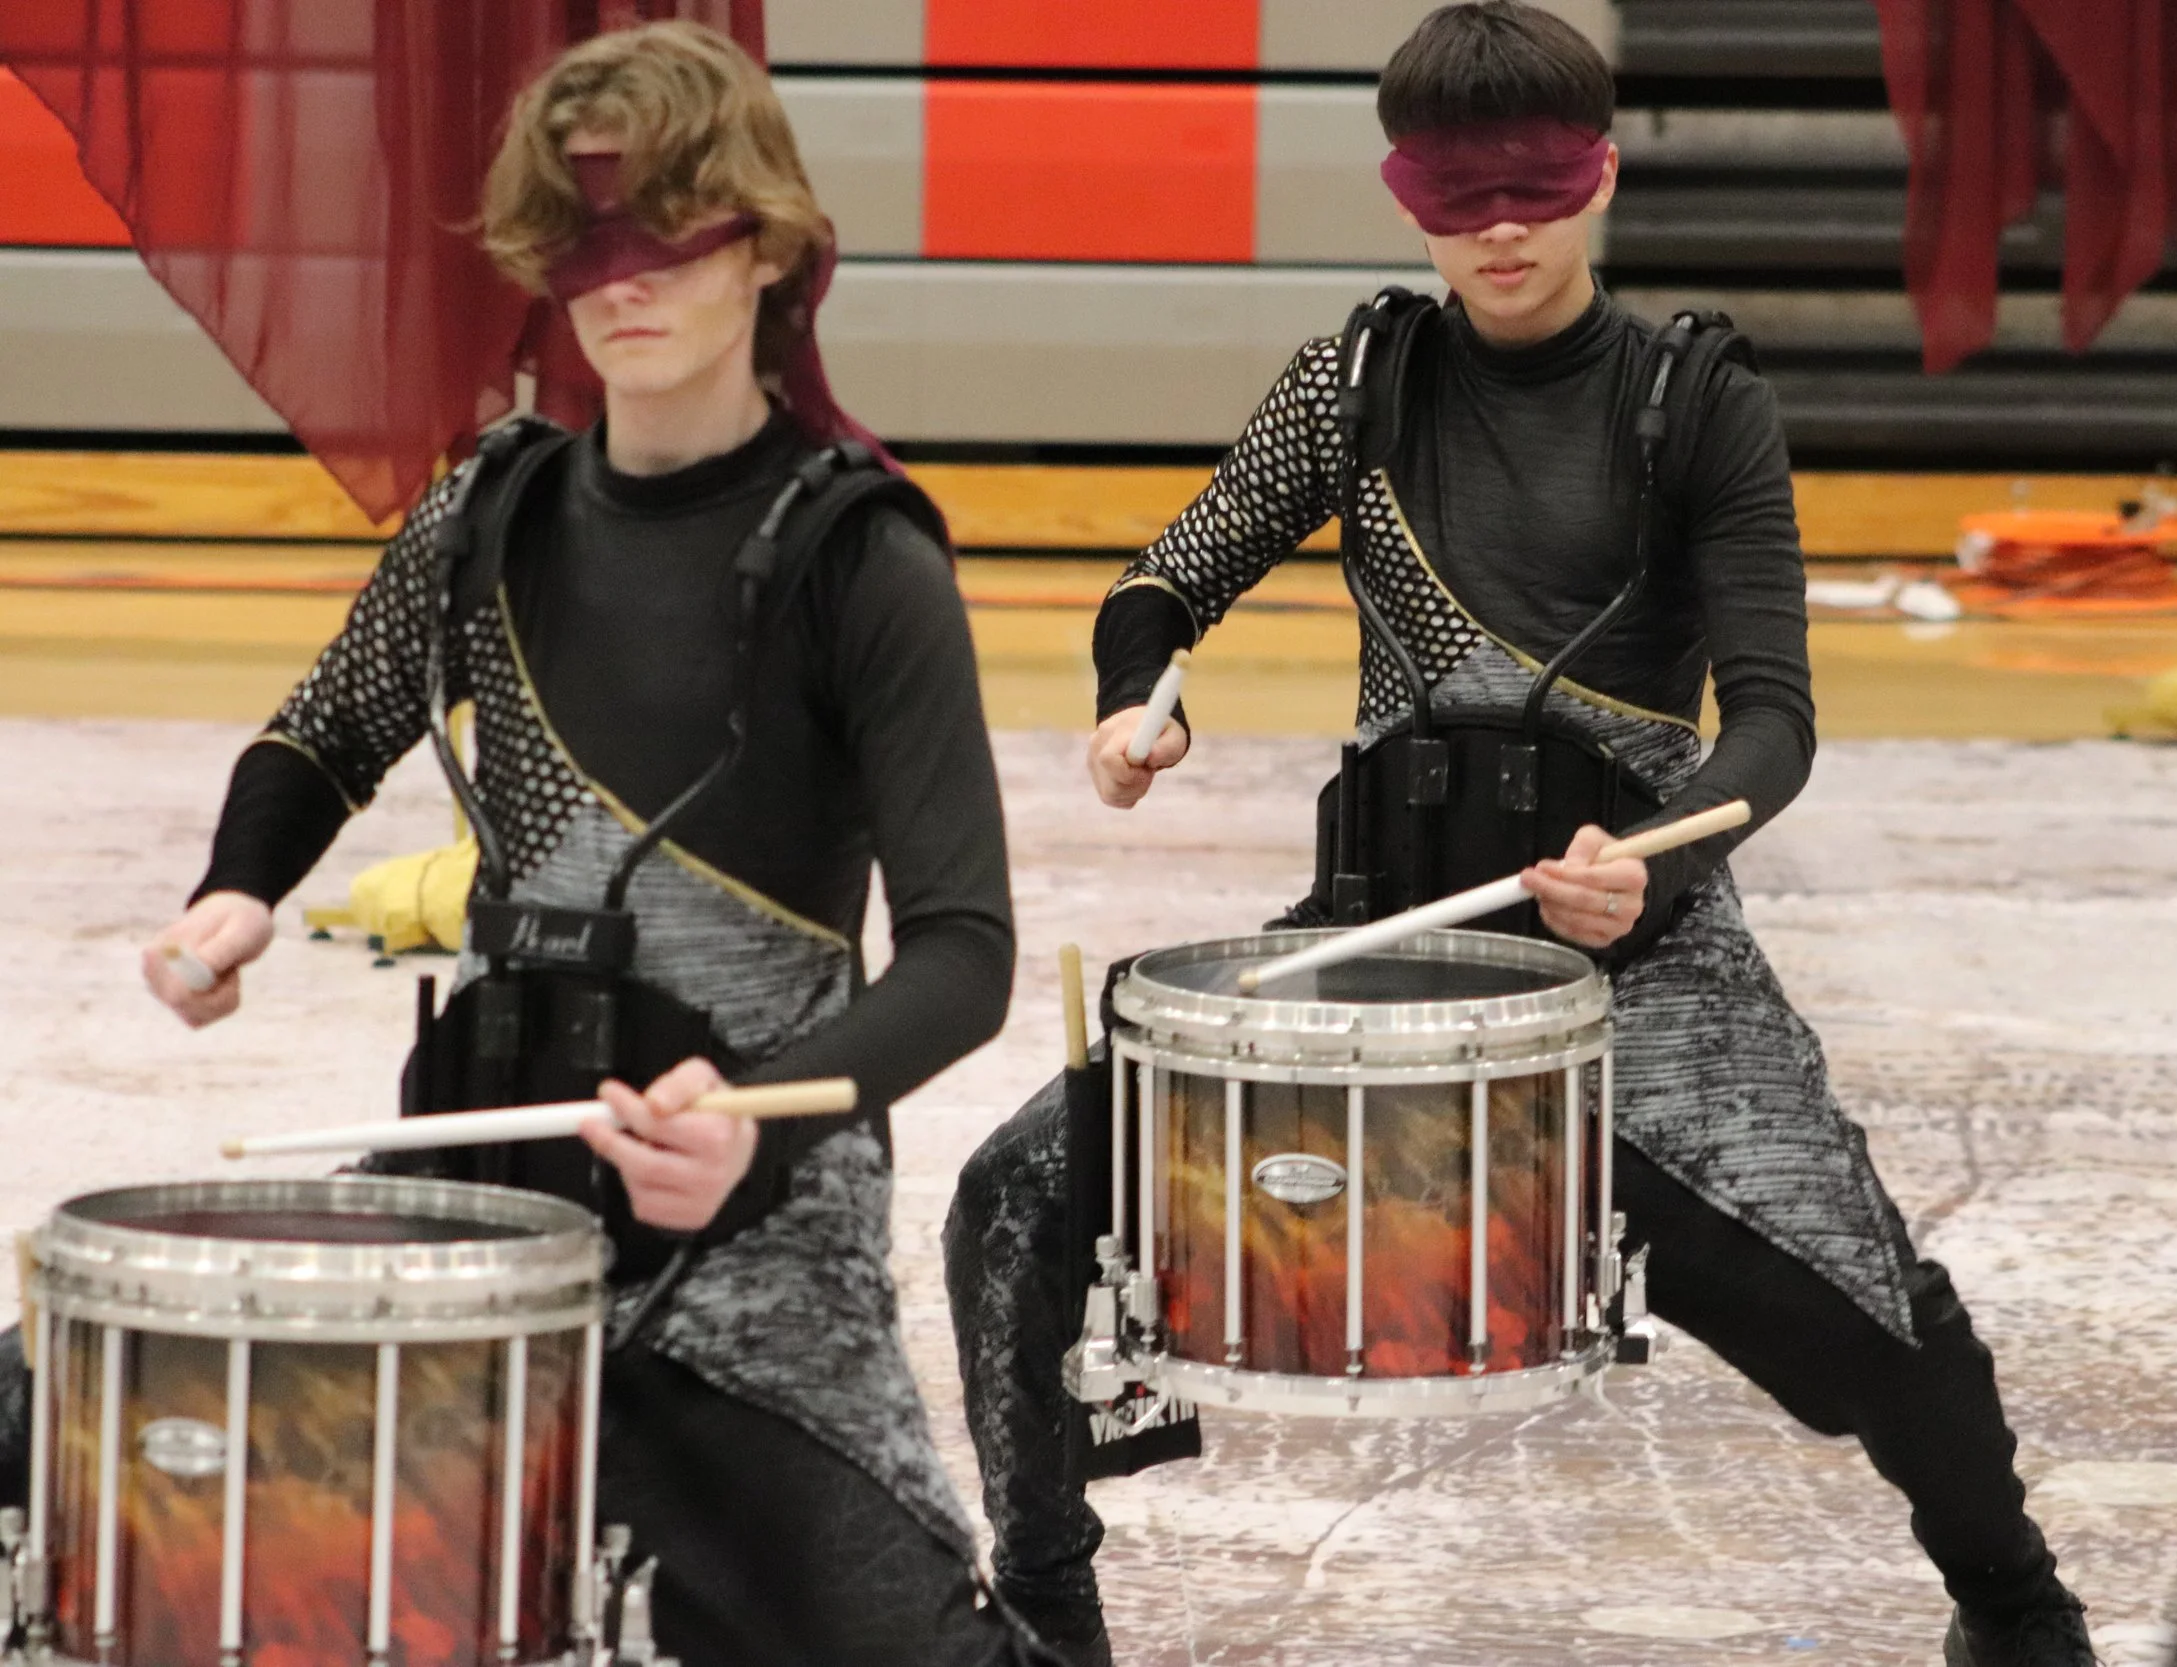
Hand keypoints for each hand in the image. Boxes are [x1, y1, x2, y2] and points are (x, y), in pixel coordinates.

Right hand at [141, 891, 275, 1027]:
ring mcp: (165, 990)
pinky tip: (224, 983)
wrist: (239, 919)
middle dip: (217, 995)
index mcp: (162, 950)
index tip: (221, 972)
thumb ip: (217, 952)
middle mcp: (156, 973)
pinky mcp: (179, 1002)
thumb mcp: (239, 930)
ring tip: (227, 971)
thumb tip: (195, 973)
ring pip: (194, 1017)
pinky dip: (221, 1005)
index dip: (202, 992)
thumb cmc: (239, 920)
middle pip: (182, 1006)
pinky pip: (200, 1019)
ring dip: (221, 1000)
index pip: (172, 990)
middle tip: (231, 969)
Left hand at [581, 1057, 759, 1233]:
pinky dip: (636, 1184)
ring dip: (626, 1161)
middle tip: (591, 1124)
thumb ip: (679, 1083)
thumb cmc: (716, 1111)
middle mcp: (712, 1175)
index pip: (657, 1125)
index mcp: (718, 1137)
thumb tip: (654, 1103)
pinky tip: (650, 1167)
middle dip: (609, 1141)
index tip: (607, 1093)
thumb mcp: (703, 1079)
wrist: (738, 1148)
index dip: (626, 1109)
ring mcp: (701, 1201)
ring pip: (638, 1184)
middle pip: (642, 1163)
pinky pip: (644, 1205)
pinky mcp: (690, 1218)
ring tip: (640, 1143)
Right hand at [1086, 706, 1188, 807]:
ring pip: (1110, 794)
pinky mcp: (1094, 774)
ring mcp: (1092, 760)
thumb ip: (1165, 747)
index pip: (1108, 760)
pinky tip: (1134, 779)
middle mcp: (1097, 744)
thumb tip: (1150, 758)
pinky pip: (1110, 797)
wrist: (1145, 727)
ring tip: (1142, 772)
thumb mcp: (1173, 736)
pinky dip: (1126, 794)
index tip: (1147, 766)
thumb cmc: (1161, 733)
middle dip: (1136, 784)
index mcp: (1115, 731)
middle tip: (1148, 770)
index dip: (1130, 773)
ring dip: (1133, 790)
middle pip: (1111, 786)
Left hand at [1522, 824, 1646, 949]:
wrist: (1618, 886)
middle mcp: (1631, 905)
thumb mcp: (1596, 840)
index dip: (1565, 874)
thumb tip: (1566, 866)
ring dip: (1551, 905)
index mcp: (1634, 876)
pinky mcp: (1605, 940)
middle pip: (1583, 900)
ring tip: (1538, 892)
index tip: (1541, 867)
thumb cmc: (1605, 860)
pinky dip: (1554, 921)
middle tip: (1528, 880)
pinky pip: (1573, 934)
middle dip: (1551, 889)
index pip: (1594, 878)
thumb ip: (1583, 845)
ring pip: (1576, 919)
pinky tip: (1548, 907)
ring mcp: (1619, 927)